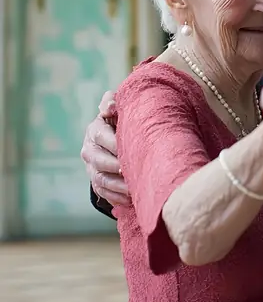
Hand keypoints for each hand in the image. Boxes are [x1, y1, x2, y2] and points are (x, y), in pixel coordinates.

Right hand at [80, 91, 129, 206]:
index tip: (132, 148)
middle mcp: (89, 151)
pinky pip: (104, 193)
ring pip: (101, 180)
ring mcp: (91, 169)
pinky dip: (117, 198)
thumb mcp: (117, 108)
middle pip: (100, 162)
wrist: (116, 138)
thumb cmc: (121, 120)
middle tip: (134, 171)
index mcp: (94, 130)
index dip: (116, 144)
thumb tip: (109, 106)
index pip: (102, 137)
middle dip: (116, 167)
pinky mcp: (97, 183)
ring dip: (118, 186)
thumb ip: (112, 101)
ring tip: (134, 189)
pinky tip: (131, 199)